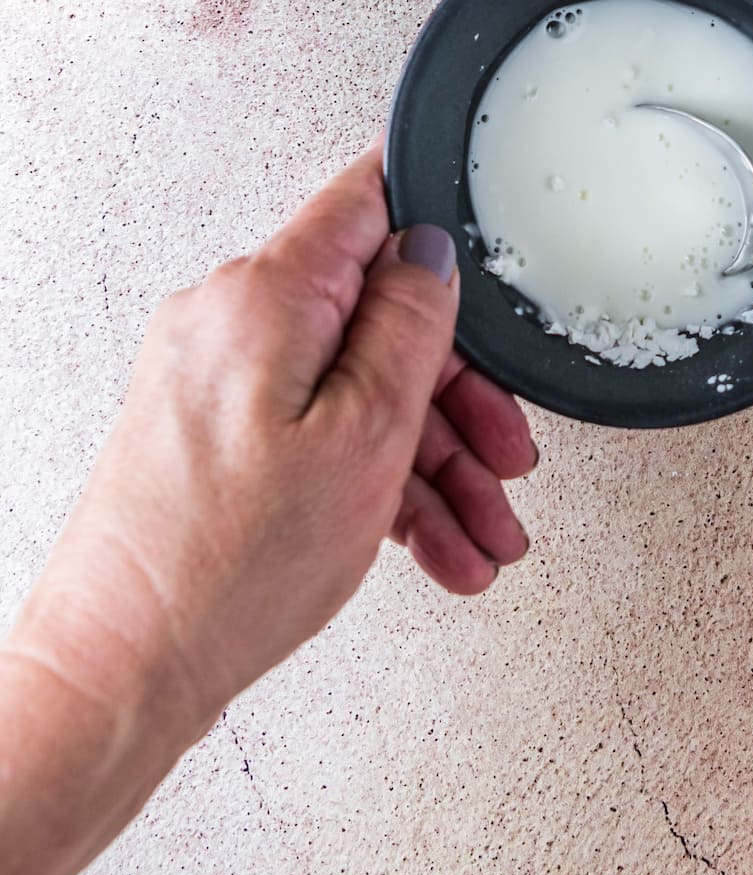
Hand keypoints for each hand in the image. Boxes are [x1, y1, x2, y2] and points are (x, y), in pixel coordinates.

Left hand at [0, 147, 535, 874]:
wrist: (123, 673)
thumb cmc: (226, 569)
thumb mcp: (366, 436)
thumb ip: (410, 327)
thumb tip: (431, 251)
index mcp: (268, 296)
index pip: (368, 201)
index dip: (438, 215)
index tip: (489, 244)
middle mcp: (232, 321)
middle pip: (376, 315)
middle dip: (456, 394)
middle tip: (507, 455)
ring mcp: (217, 379)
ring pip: (355, 386)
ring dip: (432, 460)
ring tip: (483, 534)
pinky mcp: (211, 432)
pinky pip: (315, 430)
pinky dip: (377, 480)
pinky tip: (432, 545)